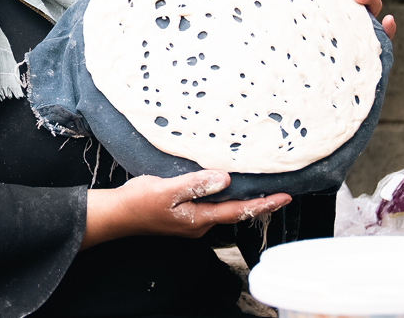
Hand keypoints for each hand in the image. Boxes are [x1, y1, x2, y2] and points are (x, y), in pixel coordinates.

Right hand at [81, 170, 289, 249]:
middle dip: (258, 203)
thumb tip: (225, 179)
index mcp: (199, 218)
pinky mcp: (183, 215)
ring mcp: (191, 221)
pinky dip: (224, 197)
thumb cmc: (139, 202)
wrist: (117, 214)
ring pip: (223, 209)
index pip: (239, 211)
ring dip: (242, 200)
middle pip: (235, 212)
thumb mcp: (167, 190)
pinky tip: (225, 186)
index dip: (264, 204)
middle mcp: (199, 224)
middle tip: (279, 191)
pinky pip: (210, 205)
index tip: (285, 197)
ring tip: (259, 187)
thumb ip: (196, 184)